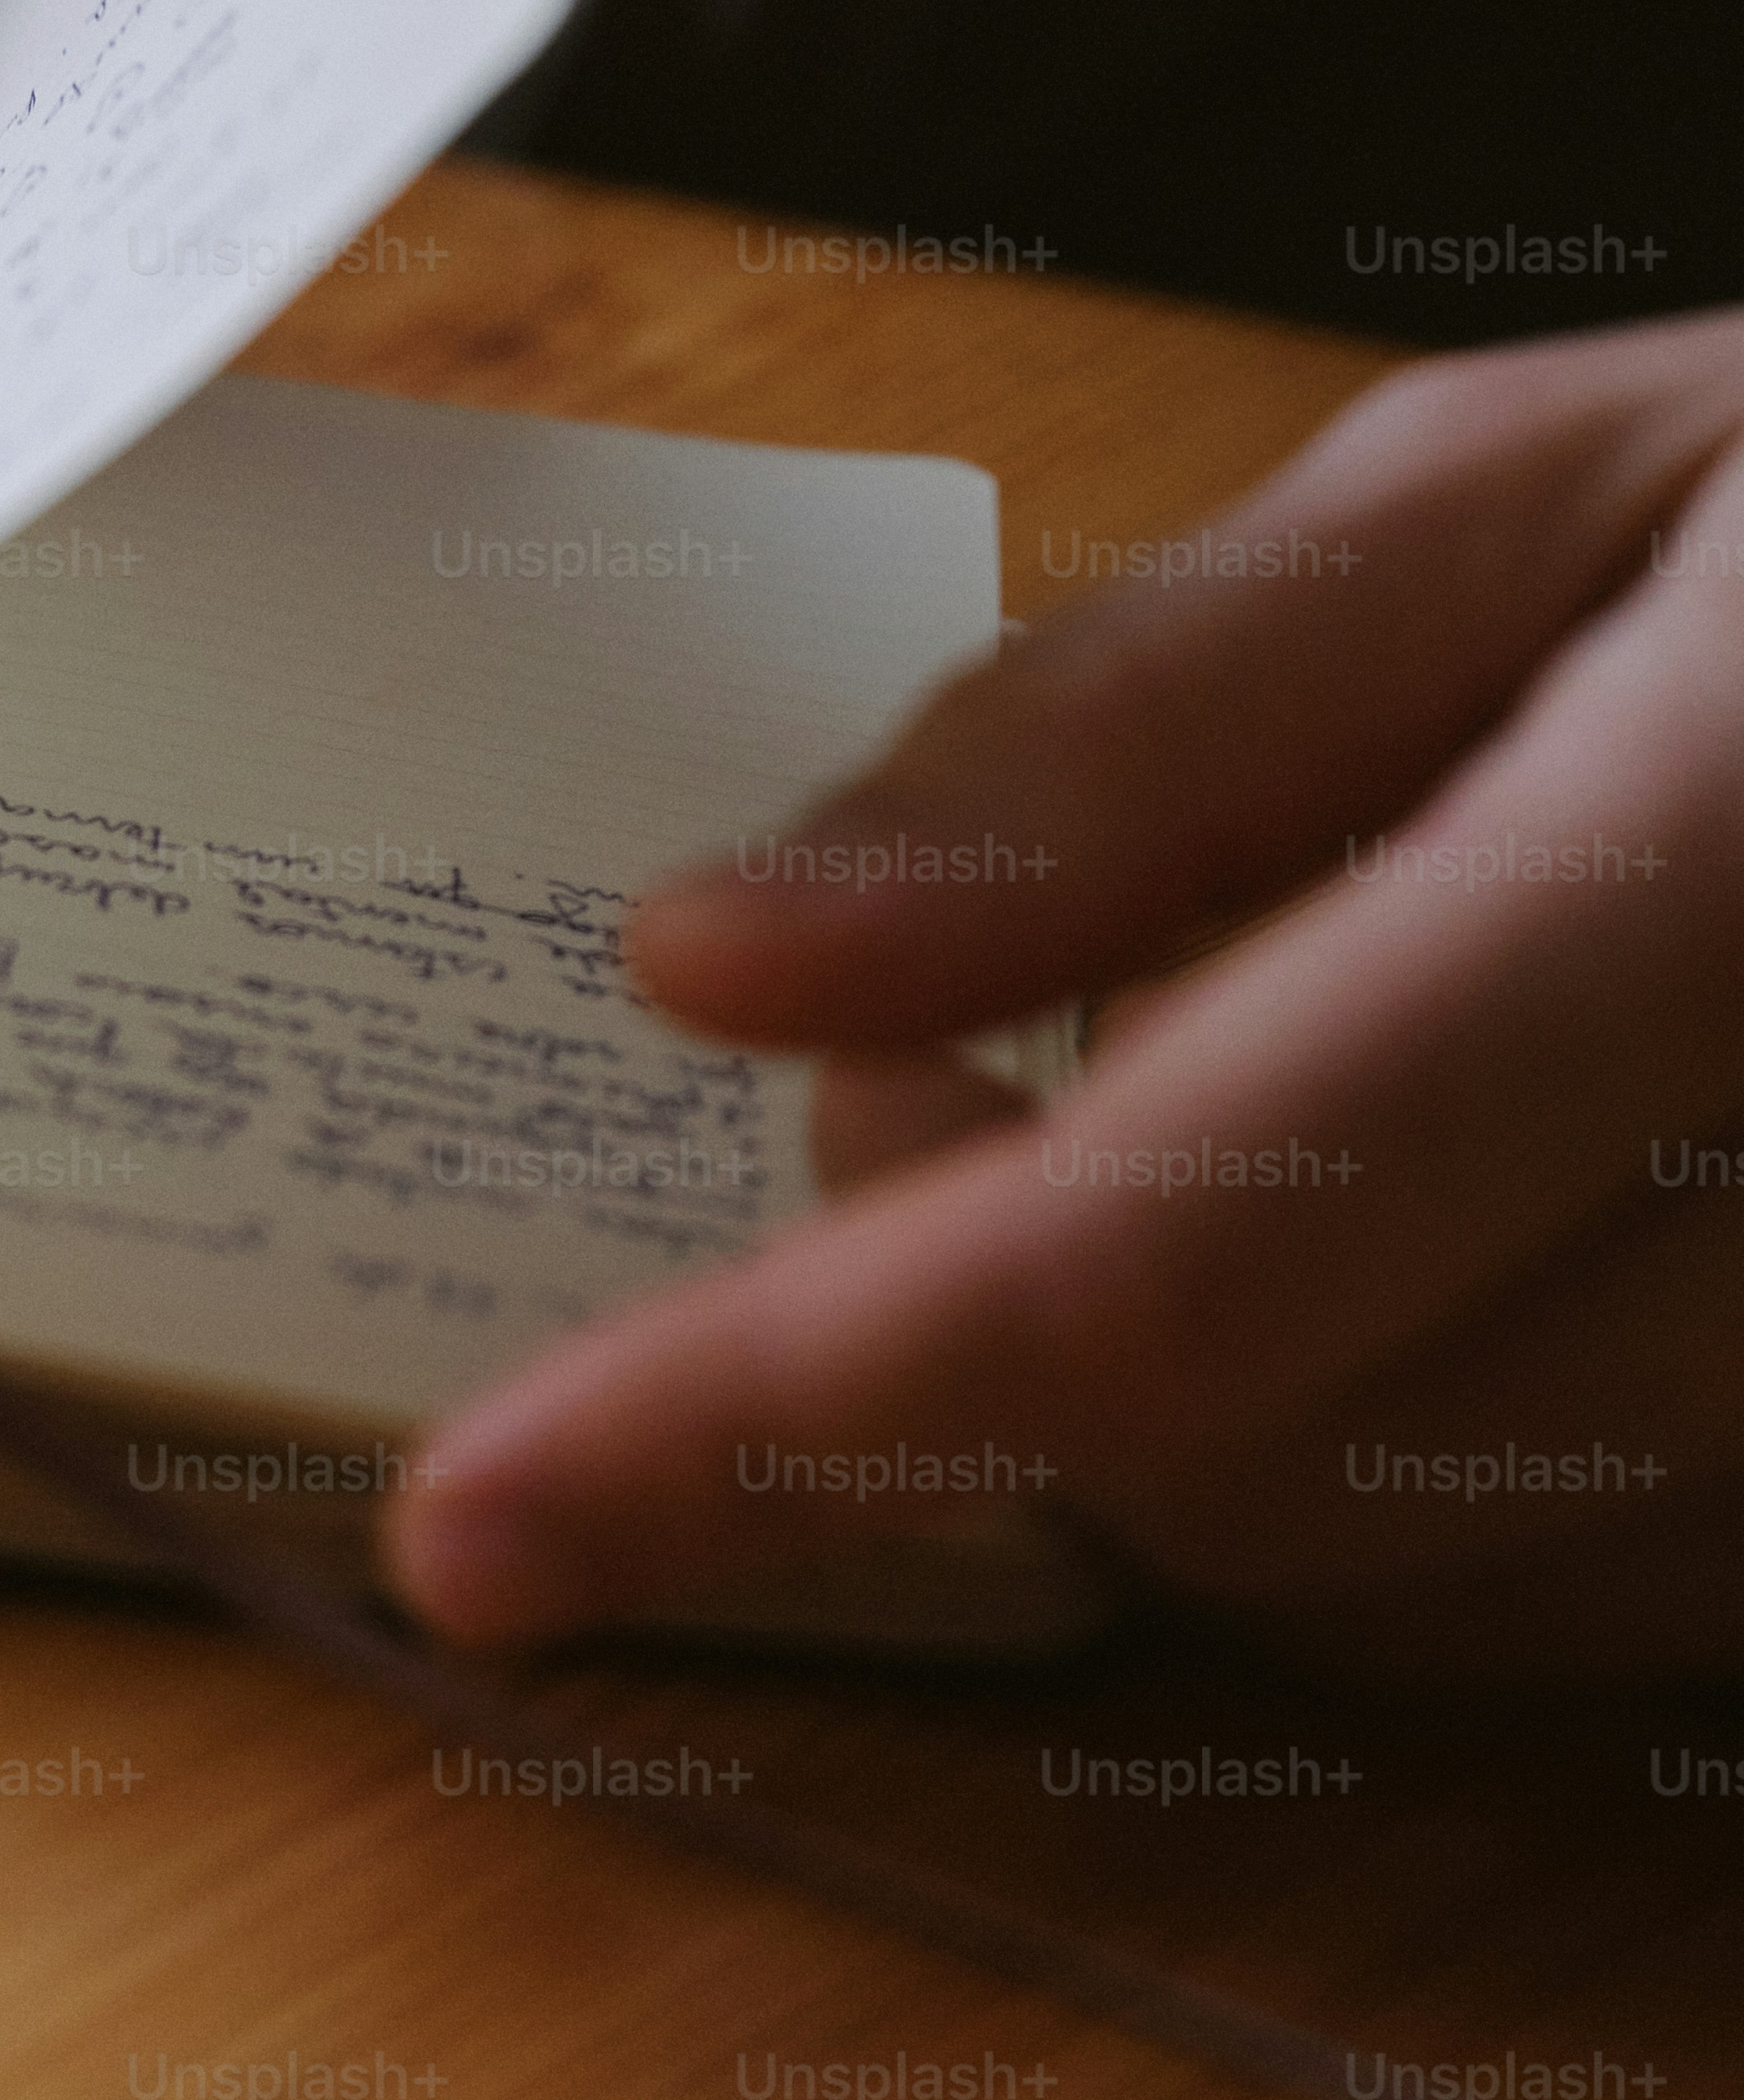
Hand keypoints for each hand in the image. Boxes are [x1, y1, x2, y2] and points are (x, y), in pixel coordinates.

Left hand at [389, 309, 1743, 1678]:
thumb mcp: (1548, 486)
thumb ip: (1125, 730)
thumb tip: (712, 965)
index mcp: (1742, 868)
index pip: (1170, 1245)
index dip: (784, 1403)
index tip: (482, 1527)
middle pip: (1253, 1456)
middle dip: (970, 1316)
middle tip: (938, 1059)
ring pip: (1396, 1581)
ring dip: (1172, 1397)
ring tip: (1192, 1086)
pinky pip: (1583, 1613)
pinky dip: (1383, 1457)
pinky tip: (1404, 1229)